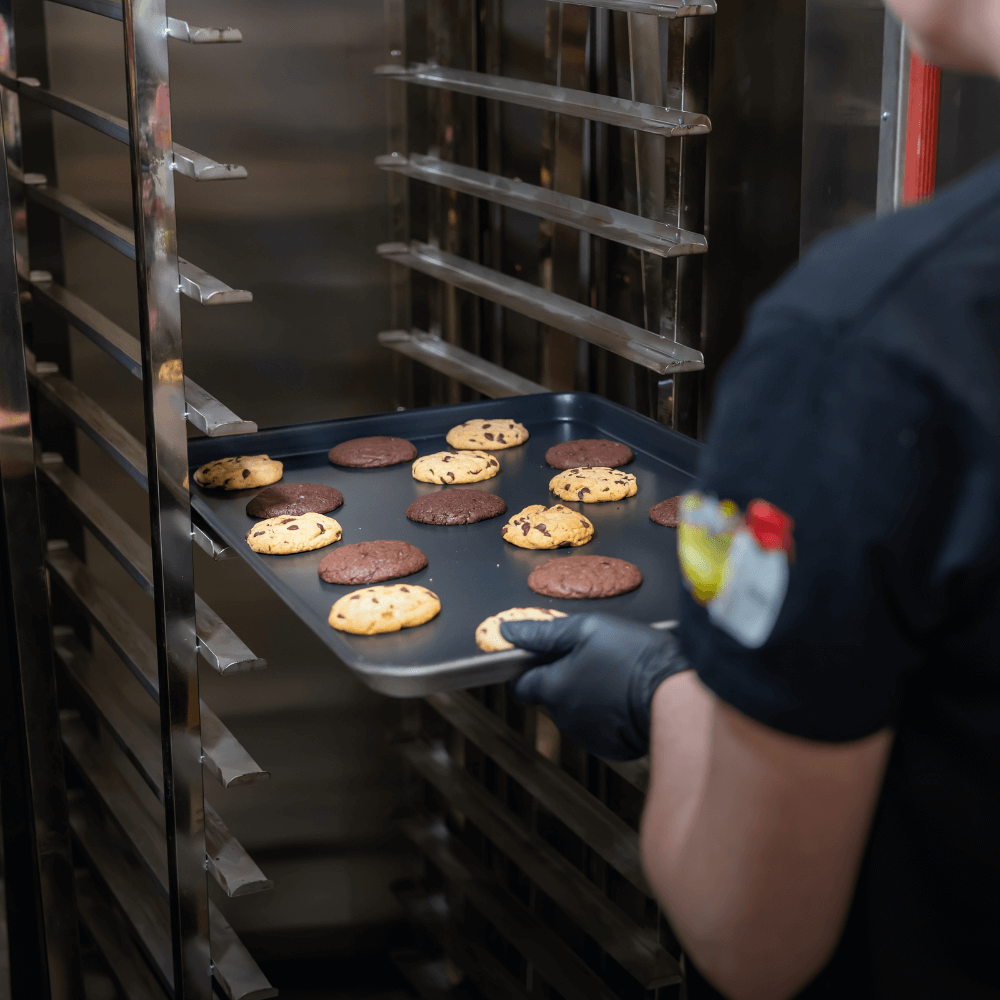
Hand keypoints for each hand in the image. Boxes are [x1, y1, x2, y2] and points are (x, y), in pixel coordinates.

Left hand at [500, 614, 690, 760]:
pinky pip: (597, 726)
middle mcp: (564, 717)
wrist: (678, 694)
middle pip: (549, 695)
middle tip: (592, 656)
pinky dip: (605, 712)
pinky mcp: (610, 746)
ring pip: (574, 710)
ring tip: (614, 674)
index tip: (540, 657)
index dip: (526, 669)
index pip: (519, 686)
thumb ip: (542, 633)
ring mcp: (587, 735)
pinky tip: (624, 695)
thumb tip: (506, 632)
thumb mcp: (587, 629)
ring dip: (585, 694)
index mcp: (553, 688)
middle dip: (563, 677)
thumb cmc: (635, 656)